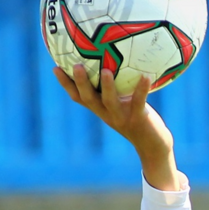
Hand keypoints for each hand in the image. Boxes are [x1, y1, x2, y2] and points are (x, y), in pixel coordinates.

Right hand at [52, 65, 182, 190]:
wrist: (153, 146)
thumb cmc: (138, 120)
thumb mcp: (123, 105)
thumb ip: (116, 89)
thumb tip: (114, 63)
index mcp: (101, 110)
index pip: (78, 97)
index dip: (66, 84)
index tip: (55, 67)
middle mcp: (107, 114)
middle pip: (89, 99)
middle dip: (81, 83)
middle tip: (76, 65)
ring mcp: (122, 118)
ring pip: (110, 102)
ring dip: (107, 87)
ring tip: (106, 71)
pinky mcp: (138, 119)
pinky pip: (138, 102)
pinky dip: (141, 89)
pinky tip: (145, 76)